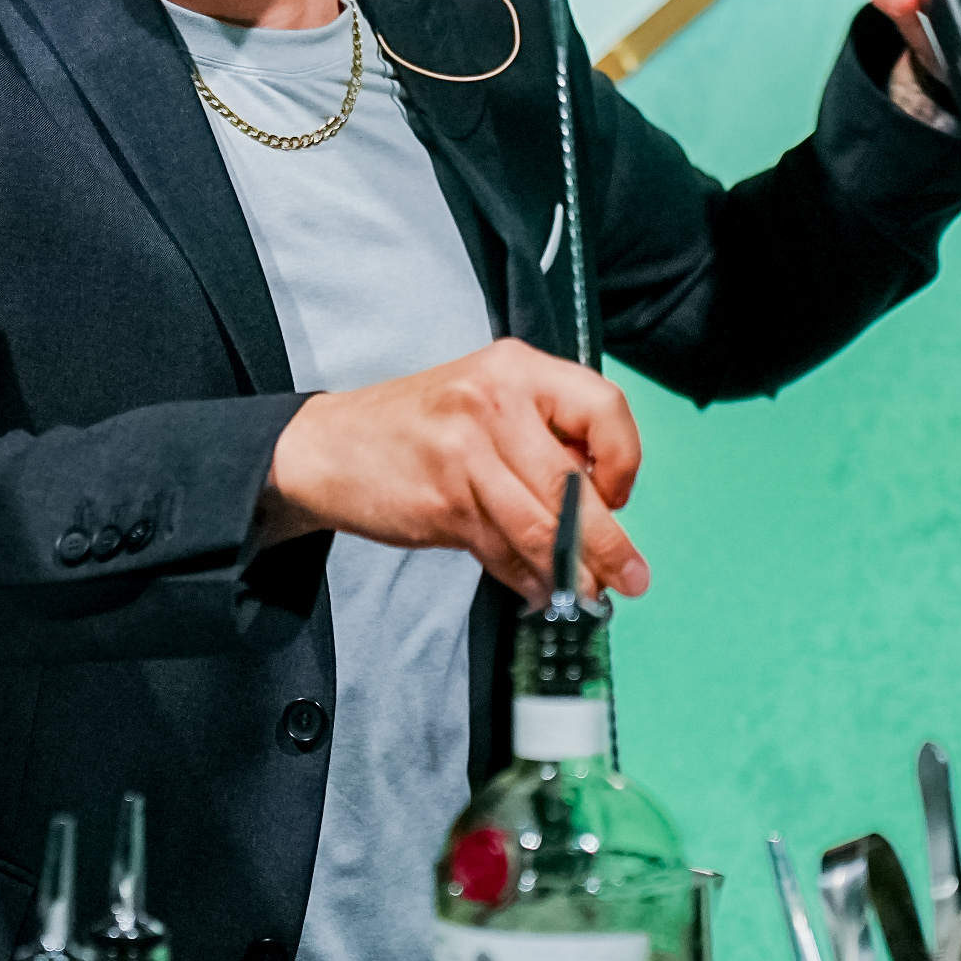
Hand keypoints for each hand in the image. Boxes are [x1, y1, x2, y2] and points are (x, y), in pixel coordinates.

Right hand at [260, 338, 650, 604]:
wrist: (329, 446)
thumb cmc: (418, 426)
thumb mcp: (487, 399)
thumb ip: (544, 437)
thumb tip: (604, 507)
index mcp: (517, 367)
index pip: (603, 408)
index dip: (622, 460)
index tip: (616, 496)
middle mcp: (494, 400)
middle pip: (572, 482)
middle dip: (607, 541)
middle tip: (630, 575)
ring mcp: (465, 451)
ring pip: (539, 525)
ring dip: (571, 570)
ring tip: (588, 593)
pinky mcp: (444, 500)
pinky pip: (502, 549)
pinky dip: (526, 577)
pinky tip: (538, 589)